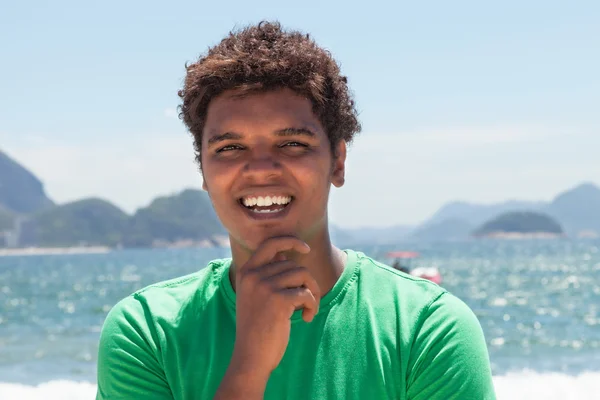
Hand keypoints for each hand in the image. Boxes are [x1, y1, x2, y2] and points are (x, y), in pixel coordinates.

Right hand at [232, 236, 320, 375]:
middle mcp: (253, 276)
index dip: (290, 241)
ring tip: (307, 310)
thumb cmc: (257, 328)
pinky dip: (312, 306)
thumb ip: (267, 275)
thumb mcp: (255, 297)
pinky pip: (307, 293)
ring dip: (312, 293)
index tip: (305, 248)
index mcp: (246, 272)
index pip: (270, 243)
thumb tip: (285, 256)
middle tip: (307, 302)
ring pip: (303, 276)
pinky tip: (305, 319)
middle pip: (294, 265)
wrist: (250, 357)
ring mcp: (265, 287)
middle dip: (307, 282)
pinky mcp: (279, 301)